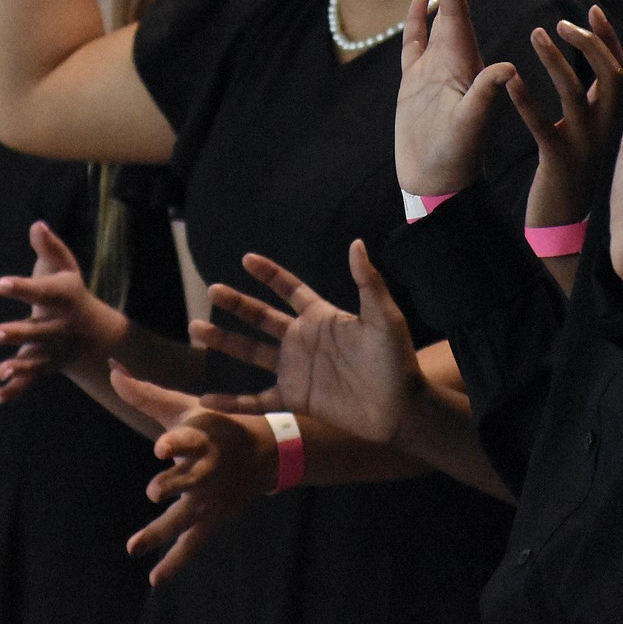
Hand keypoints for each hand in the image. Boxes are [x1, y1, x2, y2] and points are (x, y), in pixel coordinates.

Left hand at [0, 221, 124, 399]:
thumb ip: (50, 248)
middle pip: (38, 331)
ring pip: (34, 360)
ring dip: (17, 366)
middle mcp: (59, 327)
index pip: (43, 292)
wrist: (90, 332)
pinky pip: (28, 382)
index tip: (0, 284)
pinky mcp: (42, 368)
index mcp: (63, 298)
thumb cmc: (68, 291)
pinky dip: (13, 391)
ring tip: (0, 370)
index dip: (22, 288)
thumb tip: (36, 225)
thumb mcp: (64, 267)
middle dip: (18, 333)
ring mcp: (52, 351)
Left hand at [109, 365, 274, 586]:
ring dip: (161, 530)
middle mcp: (207, 468)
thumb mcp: (187, 406)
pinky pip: (192, 543)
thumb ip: (145, 393)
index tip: (161, 448)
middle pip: (188, 479)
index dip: (175, 443)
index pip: (189, 439)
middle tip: (155, 490)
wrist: (267, 451)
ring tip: (134, 546)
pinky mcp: (212, 519)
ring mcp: (209, 497)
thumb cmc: (216, 424)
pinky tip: (155, 579)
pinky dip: (174, 562)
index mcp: (203, 437)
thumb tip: (112, 369)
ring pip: (184, 516)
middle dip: (172, 484)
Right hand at [191, 240, 422, 445]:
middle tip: (211, 290)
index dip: (270, 274)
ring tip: (196, 329)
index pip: (290, 289)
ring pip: (251, 352)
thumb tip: (357, 243)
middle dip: (237, 304)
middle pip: (262, 317)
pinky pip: (257, 400)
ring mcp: (296, 370)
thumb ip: (367, 281)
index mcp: (322, 317)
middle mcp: (304, 340)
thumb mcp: (382, 316)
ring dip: (225, 342)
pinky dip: (232, 402)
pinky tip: (206, 399)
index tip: (247, 258)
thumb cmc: (395, 359)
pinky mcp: (295, 399)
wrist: (400, 407)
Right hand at [395, 0, 514, 194]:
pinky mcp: (415, 84)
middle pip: (455, 0)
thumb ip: (485, 96)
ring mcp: (434, 69)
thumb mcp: (472, 127)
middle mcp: (454, 58)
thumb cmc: (455, 160)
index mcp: (466, 60)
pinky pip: (415, 43)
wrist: (437, 186)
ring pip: (437, 15)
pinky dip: (417, 20)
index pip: (461, 6)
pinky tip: (420, 1)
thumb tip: (505, 67)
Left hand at [508, 4, 622, 229]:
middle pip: (611, 74)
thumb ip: (599, 99)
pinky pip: (543, 126)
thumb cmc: (577, 174)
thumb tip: (601, 60)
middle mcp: (607, 127)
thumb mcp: (594, 132)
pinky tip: (510, 81)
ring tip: (536, 35)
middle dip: (590, 43)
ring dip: (557, 61)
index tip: (592, 7)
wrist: (568, 227)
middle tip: (561, 21)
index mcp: (615, 117)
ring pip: (576, 94)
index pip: (619, 66)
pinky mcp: (559, 161)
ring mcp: (585, 144)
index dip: (608, 36)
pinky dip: (527, 101)